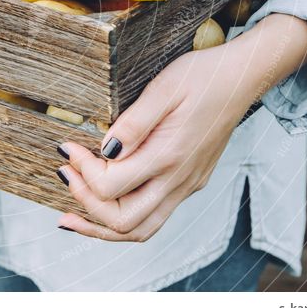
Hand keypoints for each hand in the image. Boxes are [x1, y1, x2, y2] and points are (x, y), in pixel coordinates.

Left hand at [56, 14, 306, 241]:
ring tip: (70, 215)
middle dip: (86, 204)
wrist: (241, 78)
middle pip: (124, 221)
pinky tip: (101, 208)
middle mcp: (179, 179)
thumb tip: (105, 150)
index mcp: (170, 155)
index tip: (67, 147)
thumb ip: (133, 123)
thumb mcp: (163, 88)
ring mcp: (186, 186)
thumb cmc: (202, 77)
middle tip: (65, 174)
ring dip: (101, 226)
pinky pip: (151, 218)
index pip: (113, 187)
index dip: (83, 171)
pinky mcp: (188, 184)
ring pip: (139, 230)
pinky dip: (121, 221)